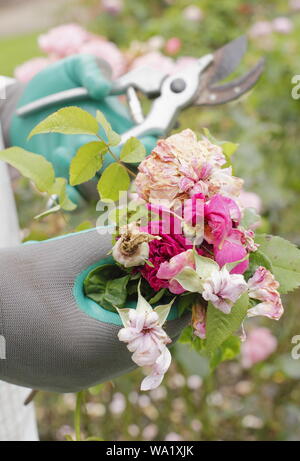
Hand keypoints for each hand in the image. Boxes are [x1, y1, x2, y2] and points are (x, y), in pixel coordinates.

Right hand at [0, 228, 188, 391]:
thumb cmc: (11, 282)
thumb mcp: (63, 256)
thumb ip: (113, 242)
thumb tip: (150, 227)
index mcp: (93, 347)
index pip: (165, 329)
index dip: (181, 299)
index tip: (183, 273)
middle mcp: (89, 374)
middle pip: (149, 344)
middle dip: (159, 308)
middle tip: (158, 276)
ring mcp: (75, 382)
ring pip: (128, 353)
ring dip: (137, 321)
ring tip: (133, 289)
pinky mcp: (63, 379)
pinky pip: (105, 358)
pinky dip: (114, 333)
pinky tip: (105, 307)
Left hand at [7, 54, 156, 200]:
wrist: (28, 104)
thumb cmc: (59, 85)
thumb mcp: (75, 68)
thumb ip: (92, 71)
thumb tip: (103, 88)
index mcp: (123, 128)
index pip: (145, 146)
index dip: (143, 148)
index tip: (125, 142)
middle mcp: (111, 154)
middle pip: (126, 175)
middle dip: (108, 163)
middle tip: (85, 143)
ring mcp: (91, 172)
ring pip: (101, 190)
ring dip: (84, 175)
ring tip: (62, 151)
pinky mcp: (69, 183)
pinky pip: (77, 203)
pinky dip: (72, 198)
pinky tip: (61, 182)